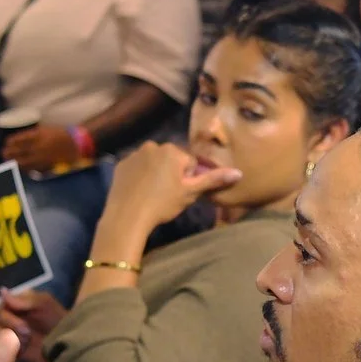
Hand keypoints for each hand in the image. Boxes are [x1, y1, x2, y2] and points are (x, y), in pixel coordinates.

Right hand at [0, 289, 67, 361]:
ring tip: (26, 341)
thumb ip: (23, 299)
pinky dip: (8, 349)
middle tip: (28, 332)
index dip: (7, 314)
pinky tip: (22, 350)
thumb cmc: (56, 319)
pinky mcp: (7, 348)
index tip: (23, 321)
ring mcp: (6, 332)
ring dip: (9, 337)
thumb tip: (1, 291)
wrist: (65, 341)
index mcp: (14, 301)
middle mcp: (7, 314)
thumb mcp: (44, 303)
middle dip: (10, 325)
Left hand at [2, 124, 83, 174]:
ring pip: (25, 162)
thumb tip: (17, 141)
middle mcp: (40, 147)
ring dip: (15, 162)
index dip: (12, 142)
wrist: (76, 144)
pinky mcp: (47, 165)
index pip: (20, 139)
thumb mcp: (45, 130)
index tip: (6, 143)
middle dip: (10, 153)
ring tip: (8, 161)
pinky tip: (20, 167)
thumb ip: (32, 135)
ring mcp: (43, 157)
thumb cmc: (59, 135)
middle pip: (20, 151)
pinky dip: (25, 168)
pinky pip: (33, 168)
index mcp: (39, 136)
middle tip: (3, 153)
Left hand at [101, 141, 242, 233]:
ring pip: (153, 162)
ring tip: (152, 194)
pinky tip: (138, 192)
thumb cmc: (162, 204)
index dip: (188, 179)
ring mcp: (135, 154)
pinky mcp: (121, 164)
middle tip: (167, 195)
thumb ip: (213, 180)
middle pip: (170, 159)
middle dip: (172, 173)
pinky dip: (139, 176)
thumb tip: (239, 173)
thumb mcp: (190, 193)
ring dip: (155, 173)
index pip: (189, 163)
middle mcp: (153, 146)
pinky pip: (136, 167)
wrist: (127, 216)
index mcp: (173, 151)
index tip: (180, 193)